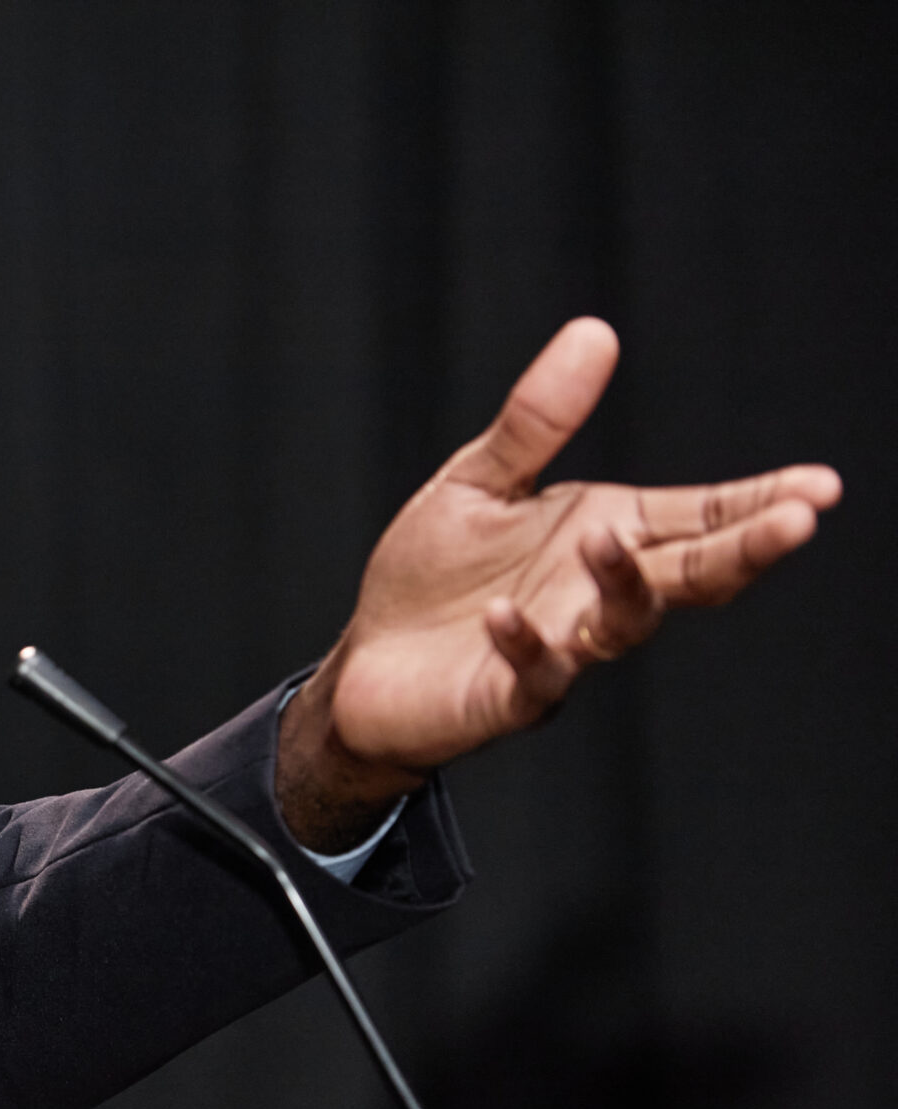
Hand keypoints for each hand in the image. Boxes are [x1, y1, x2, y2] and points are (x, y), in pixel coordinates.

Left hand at [277, 316, 841, 849]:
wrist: (367, 666)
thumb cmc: (429, 578)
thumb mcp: (477, 484)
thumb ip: (534, 421)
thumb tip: (594, 332)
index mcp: (606, 535)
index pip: (700, 517)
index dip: (760, 503)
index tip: (820, 487)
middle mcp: (599, 594)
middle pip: (692, 573)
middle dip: (745, 547)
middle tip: (795, 521)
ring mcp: (563, 649)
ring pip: (625, 623)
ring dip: (624, 584)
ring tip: (605, 542)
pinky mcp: (510, 696)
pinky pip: (536, 674)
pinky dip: (525, 643)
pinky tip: (503, 615)